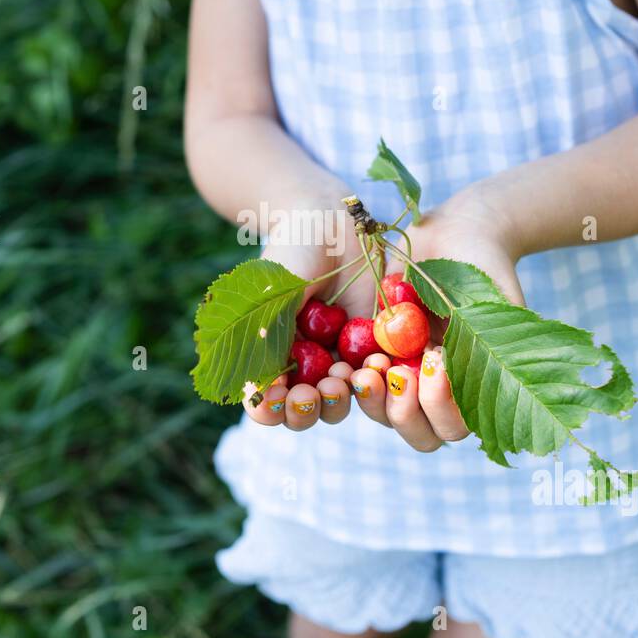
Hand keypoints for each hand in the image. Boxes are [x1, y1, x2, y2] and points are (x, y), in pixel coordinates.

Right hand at [242, 204, 372, 431]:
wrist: (333, 224)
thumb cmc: (293, 254)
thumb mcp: (275, 294)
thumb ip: (271, 338)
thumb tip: (261, 389)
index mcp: (267, 358)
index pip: (263, 404)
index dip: (270, 411)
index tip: (281, 398)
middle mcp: (300, 367)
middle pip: (302, 413)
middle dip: (309, 409)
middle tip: (319, 389)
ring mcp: (336, 360)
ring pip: (338, 404)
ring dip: (342, 398)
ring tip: (348, 374)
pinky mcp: (370, 350)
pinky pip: (373, 379)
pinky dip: (375, 377)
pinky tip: (376, 361)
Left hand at [347, 192, 524, 450]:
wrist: (453, 235)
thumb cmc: (485, 269)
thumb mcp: (497, 304)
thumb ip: (496, 345)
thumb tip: (481, 382)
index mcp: (468, 390)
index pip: (454, 427)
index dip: (441, 405)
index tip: (435, 359)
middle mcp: (435, 393)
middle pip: (419, 434)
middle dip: (404, 412)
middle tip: (397, 372)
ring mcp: (402, 378)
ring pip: (383, 416)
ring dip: (374, 399)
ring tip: (372, 364)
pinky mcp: (372, 356)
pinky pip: (357, 384)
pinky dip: (351, 378)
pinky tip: (347, 357)